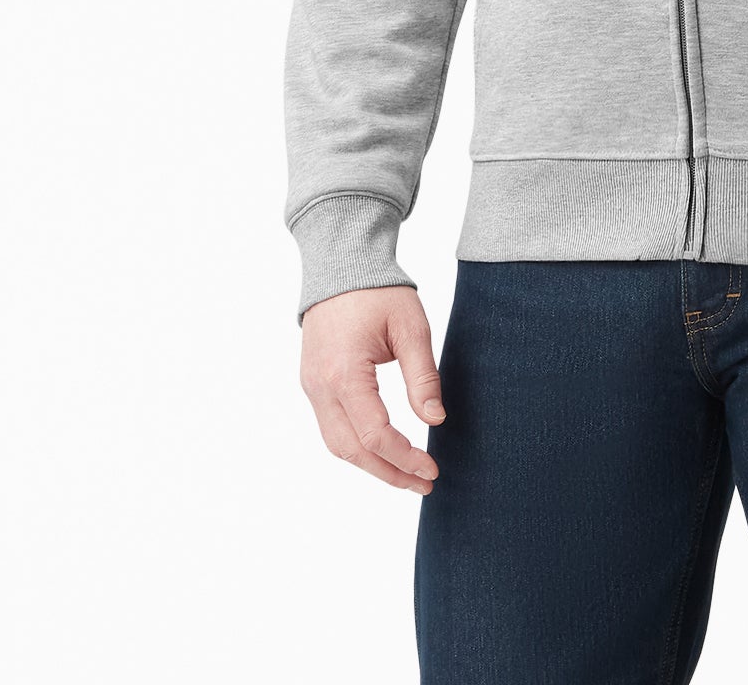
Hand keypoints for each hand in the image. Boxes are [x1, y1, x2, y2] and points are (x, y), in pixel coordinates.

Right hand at [299, 285, 444, 493]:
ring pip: (337, 444)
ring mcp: (311, 387)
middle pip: (351, 450)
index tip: (432, 468)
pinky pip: (331, 427)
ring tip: (406, 475)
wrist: (341, 265)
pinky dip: (357, 446)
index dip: (405, 457)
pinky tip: (383, 451)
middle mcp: (320, 387)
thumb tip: (435, 420)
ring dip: (371, 465)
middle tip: (423, 483)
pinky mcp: (312, 383)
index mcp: (344, 373)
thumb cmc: (378, 292)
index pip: (374, 434)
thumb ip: (422, 376)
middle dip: (388, 473)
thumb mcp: (411, 327)